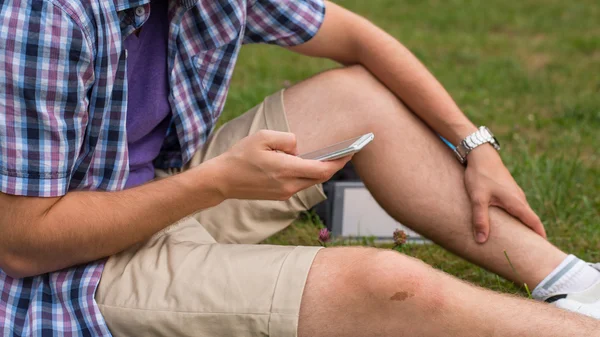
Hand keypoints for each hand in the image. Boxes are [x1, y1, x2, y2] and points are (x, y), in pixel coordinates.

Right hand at [211, 130, 351, 200]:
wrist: (223, 180)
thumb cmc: (241, 156)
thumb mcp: (262, 137)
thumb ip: (287, 139)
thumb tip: (299, 147)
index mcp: (286, 170)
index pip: (322, 169)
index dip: (340, 162)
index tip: (351, 152)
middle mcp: (289, 185)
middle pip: (321, 177)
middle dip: (336, 165)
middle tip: (348, 152)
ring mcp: (285, 193)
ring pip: (311, 181)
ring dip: (323, 170)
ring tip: (333, 156)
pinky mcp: (281, 195)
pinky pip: (301, 183)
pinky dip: (309, 174)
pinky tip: (311, 163)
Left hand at [464, 145, 545, 242]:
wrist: (480, 154)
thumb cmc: (479, 175)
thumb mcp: (478, 199)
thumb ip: (480, 219)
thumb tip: (481, 240)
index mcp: (516, 202)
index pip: (533, 222)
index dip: (539, 235)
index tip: (544, 248)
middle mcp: (519, 198)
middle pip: (529, 219)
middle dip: (531, 234)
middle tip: (532, 250)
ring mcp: (514, 193)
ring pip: (521, 213)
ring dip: (522, 225)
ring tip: (520, 240)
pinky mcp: (507, 190)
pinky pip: (515, 207)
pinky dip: (515, 217)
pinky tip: (507, 223)